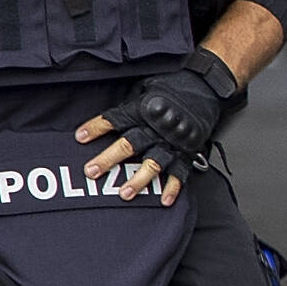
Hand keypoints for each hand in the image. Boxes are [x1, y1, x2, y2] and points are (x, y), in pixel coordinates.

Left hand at [81, 56, 233, 207]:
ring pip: (153, 164)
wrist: (207, 85)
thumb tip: (107, 117)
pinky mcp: (187, 151)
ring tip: (124, 193)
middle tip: (91, 171)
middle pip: (130, 145)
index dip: (96, 127)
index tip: (79, 136)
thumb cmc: (173, 85)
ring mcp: (173, 142)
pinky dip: (173, 187)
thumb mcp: (146, 87)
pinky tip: (164, 200)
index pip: (115, 119)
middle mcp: (157, 128)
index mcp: (144, 110)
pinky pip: (180, 172)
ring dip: (138, 180)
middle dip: (109, 159)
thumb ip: (129, 105)